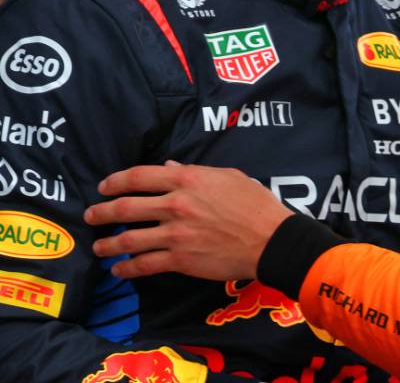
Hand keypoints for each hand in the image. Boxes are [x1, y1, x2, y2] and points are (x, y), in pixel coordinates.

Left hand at [84, 163, 292, 281]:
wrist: (271, 239)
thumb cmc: (256, 204)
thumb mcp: (229, 177)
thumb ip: (196, 171)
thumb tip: (170, 166)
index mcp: (188, 179)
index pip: (140, 176)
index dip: (116, 181)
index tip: (104, 186)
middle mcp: (176, 204)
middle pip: (125, 207)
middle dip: (101, 212)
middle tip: (92, 215)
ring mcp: (175, 234)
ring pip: (129, 239)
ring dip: (108, 243)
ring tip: (98, 246)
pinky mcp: (180, 259)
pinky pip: (144, 264)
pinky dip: (127, 268)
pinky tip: (118, 269)